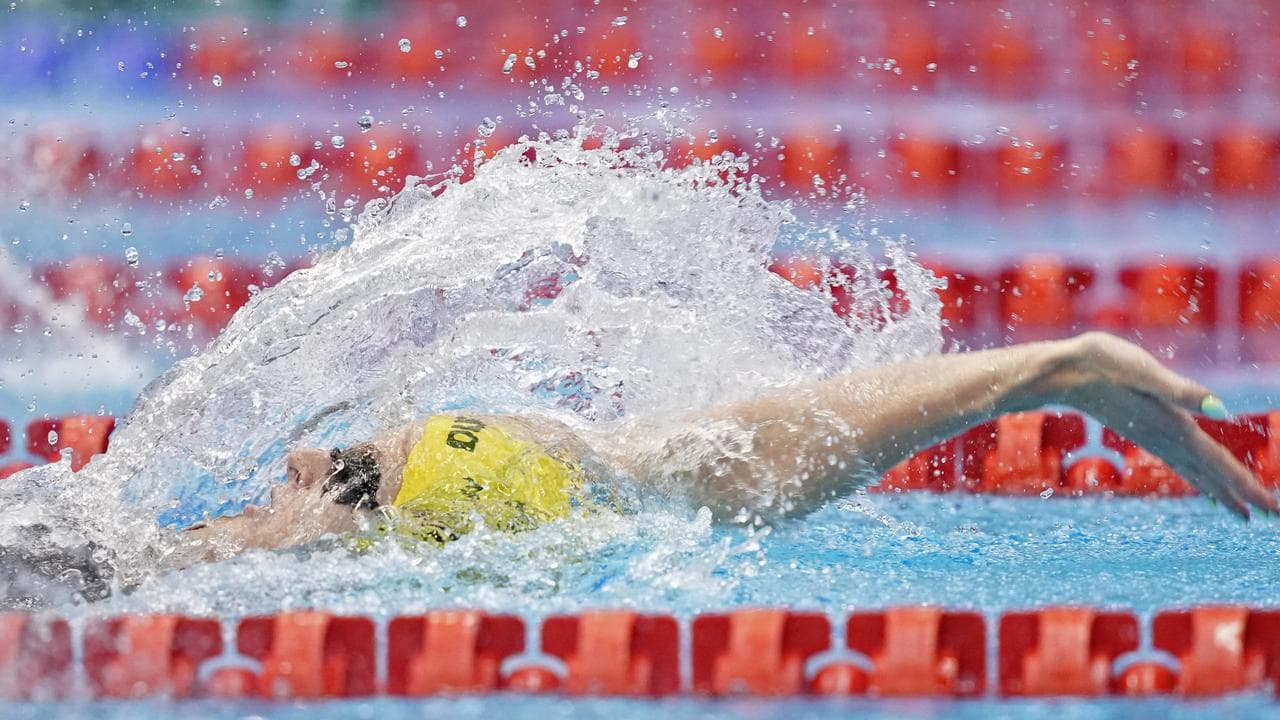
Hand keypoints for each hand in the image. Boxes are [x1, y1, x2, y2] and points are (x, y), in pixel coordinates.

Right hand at [1058, 332, 1277, 518]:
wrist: (1062, 373)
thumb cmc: (1103, 365)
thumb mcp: (1144, 372)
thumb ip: (1183, 392)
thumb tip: (1222, 410)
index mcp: (1173, 427)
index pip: (1220, 465)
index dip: (1250, 488)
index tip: (1274, 511)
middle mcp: (1165, 439)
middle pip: (1211, 476)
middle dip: (1244, 497)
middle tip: (1272, 517)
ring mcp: (1154, 438)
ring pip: (1196, 473)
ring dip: (1222, 492)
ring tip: (1243, 511)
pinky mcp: (1145, 432)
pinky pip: (1181, 463)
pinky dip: (1199, 478)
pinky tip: (1201, 481)